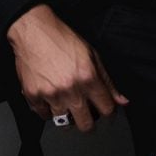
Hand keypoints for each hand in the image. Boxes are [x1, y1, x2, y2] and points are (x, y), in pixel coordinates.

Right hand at [6, 4, 128, 131]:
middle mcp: (71, 89)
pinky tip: (50, 98)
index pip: (106, 109)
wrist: (33, 31)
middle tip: (86, 114)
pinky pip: (43, 116)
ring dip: (67, 115)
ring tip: (65, 102)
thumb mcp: (91, 54)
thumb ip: (107, 81)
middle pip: (86, 124)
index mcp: (88, 77)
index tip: (104, 109)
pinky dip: (47, 110)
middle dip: (89, 121)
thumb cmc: (62, 39)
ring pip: (64, 123)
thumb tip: (122, 101)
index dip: (108, 111)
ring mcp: (51, 94)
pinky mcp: (33, 96)